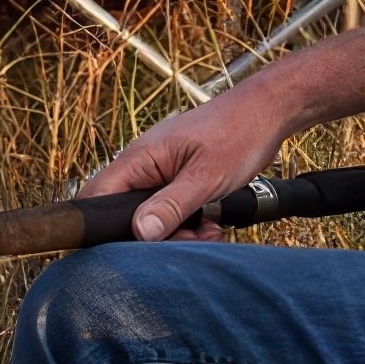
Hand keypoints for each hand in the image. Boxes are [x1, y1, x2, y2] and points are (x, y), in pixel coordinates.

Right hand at [81, 90, 297, 241]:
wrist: (266, 112)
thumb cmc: (238, 133)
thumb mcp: (205, 177)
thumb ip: (170, 206)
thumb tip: (139, 233)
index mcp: (140, 158)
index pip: (98, 195)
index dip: (101, 227)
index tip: (123, 251)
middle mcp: (143, 164)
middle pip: (125, 212)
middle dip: (152, 236)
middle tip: (185, 241)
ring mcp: (160, 170)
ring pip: (152, 215)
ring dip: (176, 231)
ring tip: (205, 232)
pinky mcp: (177, 177)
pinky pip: (170, 208)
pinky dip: (187, 221)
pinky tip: (209, 224)